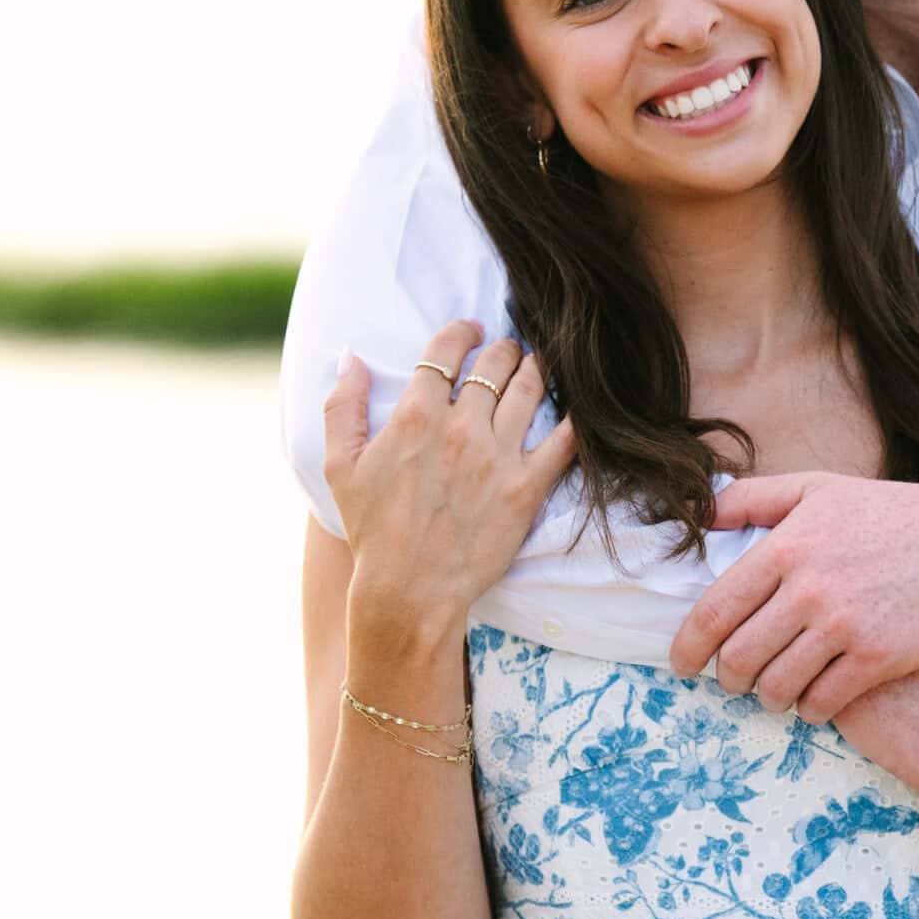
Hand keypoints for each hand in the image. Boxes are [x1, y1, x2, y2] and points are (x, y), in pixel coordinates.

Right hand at [323, 319, 576, 633]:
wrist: (409, 590)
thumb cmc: (372, 531)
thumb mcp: (339, 466)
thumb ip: (342, 407)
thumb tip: (350, 359)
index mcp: (416, 417)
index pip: (445, 352)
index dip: (460, 332)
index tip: (469, 328)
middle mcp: (461, 429)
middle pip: (494, 364)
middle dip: (504, 347)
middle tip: (508, 348)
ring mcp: (498, 457)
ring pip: (530, 390)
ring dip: (537, 368)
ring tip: (539, 364)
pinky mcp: (527, 488)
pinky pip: (564, 440)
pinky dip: (575, 416)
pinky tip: (579, 405)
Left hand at [670, 472, 918, 719]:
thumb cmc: (885, 515)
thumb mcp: (816, 488)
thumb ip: (753, 498)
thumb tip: (701, 512)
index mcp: (784, 548)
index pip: (713, 613)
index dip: (687, 648)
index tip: (684, 665)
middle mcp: (807, 589)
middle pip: (738, 658)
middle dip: (728, 677)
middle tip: (735, 678)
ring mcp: (843, 626)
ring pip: (776, 687)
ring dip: (768, 696)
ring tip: (775, 688)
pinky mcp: (876, 658)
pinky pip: (821, 703)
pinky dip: (808, 708)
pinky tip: (812, 698)